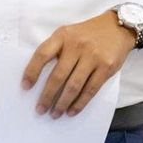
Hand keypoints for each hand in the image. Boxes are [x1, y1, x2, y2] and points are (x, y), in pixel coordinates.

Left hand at [21, 10, 136, 116]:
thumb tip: (39, 76)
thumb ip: (56, 49)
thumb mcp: (68, 33)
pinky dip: (80, 103)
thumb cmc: (87, 34)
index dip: (32, 71)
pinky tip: (72, 111)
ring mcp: (92, 57)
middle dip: (47, 96)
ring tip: (55, 114)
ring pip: (74, 86)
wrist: (117, 28)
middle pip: (58, 75)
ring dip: (62, 103)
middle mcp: (76, 46)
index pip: (42, 54)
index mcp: (62, 36)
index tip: (25, 87)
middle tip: (40, 109)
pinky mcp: (106, 67)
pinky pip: (90, 89)